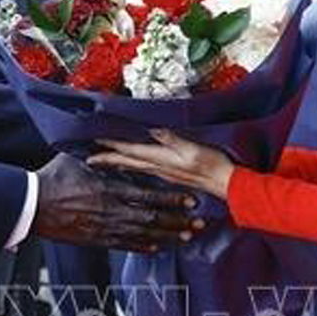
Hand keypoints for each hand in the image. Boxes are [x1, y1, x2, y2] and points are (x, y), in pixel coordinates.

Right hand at [32, 153, 201, 251]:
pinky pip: (124, 245)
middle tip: (198, 224)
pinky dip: (142, 246)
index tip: (190, 200)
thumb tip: (111, 133)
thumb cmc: (52, 179)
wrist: (31, 206)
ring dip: (166, 236)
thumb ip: (99, 151)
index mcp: (109, 189)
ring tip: (185, 238)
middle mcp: (111, 212)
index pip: (148, 196)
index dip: (171, 200)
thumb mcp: (77, 158)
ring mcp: (104, 228)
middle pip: (152, 219)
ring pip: (142, 235)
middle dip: (177, 222)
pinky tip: (156, 247)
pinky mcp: (96, 240)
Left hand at [89, 130, 234, 199]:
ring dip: (117, 163)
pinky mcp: (170, 175)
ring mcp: (164, 173)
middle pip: (127, 163)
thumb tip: (153, 130)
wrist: (226, 185)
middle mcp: (159, 168)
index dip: (112, 148)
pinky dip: (132, 166)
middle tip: (89, 158)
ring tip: (104, 160)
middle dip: (107, 159)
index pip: (130, 153)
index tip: (95, 144)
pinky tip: (131, 166)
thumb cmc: (213, 165)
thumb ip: (172, 140)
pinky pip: (144, 170)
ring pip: (134, 167)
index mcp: (162, 160)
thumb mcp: (193, 149)